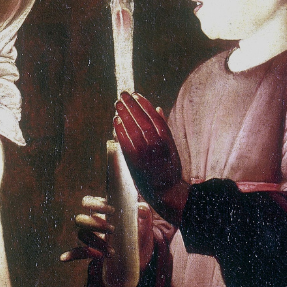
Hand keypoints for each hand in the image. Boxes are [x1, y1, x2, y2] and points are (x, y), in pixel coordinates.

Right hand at [65, 193, 157, 269]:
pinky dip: (71, 254)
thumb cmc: (141, 235)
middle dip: (95, 224)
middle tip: (113, 230)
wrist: (141, 255)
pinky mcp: (92, 252)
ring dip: (94, 241)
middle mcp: (94, 223)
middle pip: (82, 219)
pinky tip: (64, 258)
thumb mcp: (146, 225)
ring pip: (82, 234)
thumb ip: (145, 215)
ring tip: (111, 251)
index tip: (112, 210)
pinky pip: (78, 252)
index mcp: (103, 211)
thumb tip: (141, 208)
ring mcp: (92, 237)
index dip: (95, 203)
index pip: (89, 202)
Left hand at [113, 92, 185, 210]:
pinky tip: (115, 120)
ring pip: (134, 129)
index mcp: (167, 139)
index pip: (154, 116)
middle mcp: (157, 145)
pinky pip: (126, 142)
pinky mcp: (134, 162)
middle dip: (132, 105)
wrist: (166, 192)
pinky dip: (120, 130)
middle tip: (123, 94)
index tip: (136, 94)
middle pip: (143, 120)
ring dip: (125, 115)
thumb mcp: (171, 145)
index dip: (144, 104)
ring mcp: (146, 153)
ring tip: (117, 104)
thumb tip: (158, 108)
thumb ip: (163, 127)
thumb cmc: (168, 167)